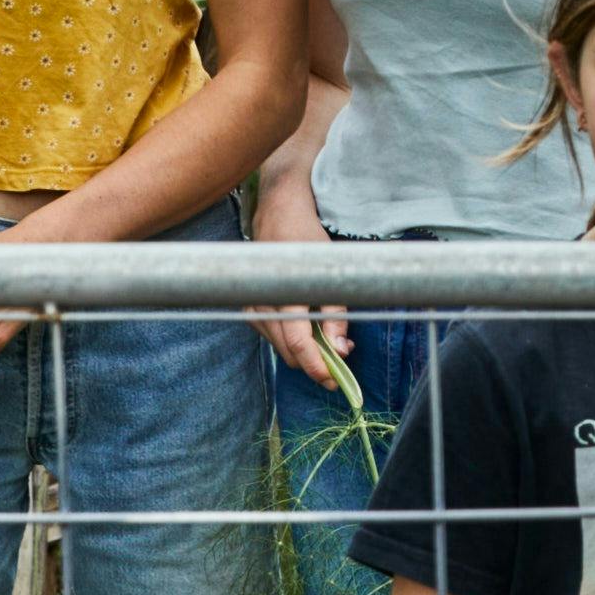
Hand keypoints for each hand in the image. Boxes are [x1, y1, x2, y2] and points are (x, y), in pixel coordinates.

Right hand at [249, 189, 348, 381]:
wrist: (278, 214)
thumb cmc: (306, 238)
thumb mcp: (329, 272)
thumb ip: (336, 312)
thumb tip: (341, 348)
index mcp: (283, 295)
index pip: (297, 344)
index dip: (316, 366)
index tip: (334, 380)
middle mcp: (262, 305)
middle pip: (288, 351)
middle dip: (315, 362)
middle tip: (342, 358)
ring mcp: (253, 308)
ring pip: (281, 346)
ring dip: (304, 351)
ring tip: (331, 339)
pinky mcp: (251, 309)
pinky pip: (273, 336)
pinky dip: (292, 340)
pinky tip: (310, 329)